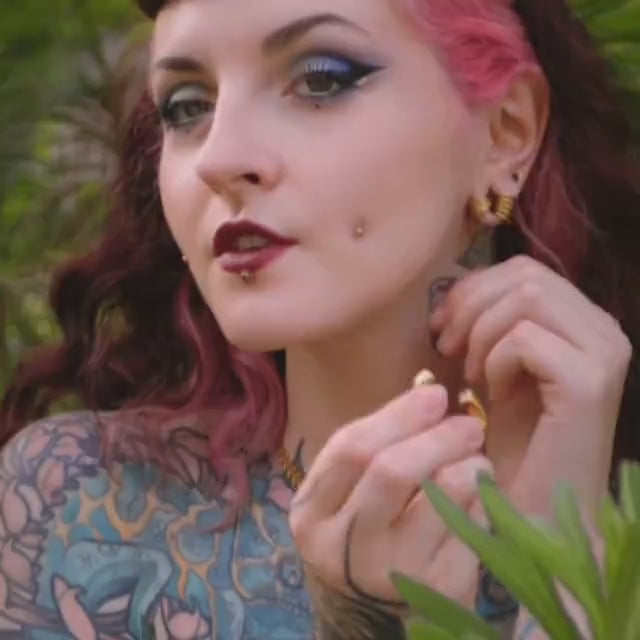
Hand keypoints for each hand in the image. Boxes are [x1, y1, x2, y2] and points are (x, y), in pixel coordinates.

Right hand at [289, 385, 489, 616]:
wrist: (368, 613)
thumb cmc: (359, 532)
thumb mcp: (345, 495)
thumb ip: (375, 449)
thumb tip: (432, 398)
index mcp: (313, 512)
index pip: (350, 449)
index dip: (397, 415)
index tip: (435, 395)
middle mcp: (343, 546)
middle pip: (391, 470)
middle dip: (437, 436)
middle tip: (468, 425)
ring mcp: (390, 572)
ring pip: (441, 497)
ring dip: (468, 466)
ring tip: (476, 461)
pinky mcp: (437, 590)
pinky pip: (472, 525)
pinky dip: (481, 501)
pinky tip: (476, 499)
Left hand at [430, 255, 631, 517]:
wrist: (535, 510)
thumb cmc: (512, 441)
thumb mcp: (495, 367)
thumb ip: (490, 322)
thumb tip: (453, 292)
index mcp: (583, 322)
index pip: (524, 269)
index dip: (473, 288)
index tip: (440, 325)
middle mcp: (604, 331)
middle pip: (525, 274)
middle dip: (471, 305)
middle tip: (446, 347)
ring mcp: (604, 355)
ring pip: (527, 296)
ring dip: (482, 333)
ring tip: (472, 375)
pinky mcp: (590, 384)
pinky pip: (526, 338)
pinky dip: (495, 362)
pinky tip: (492, 394)